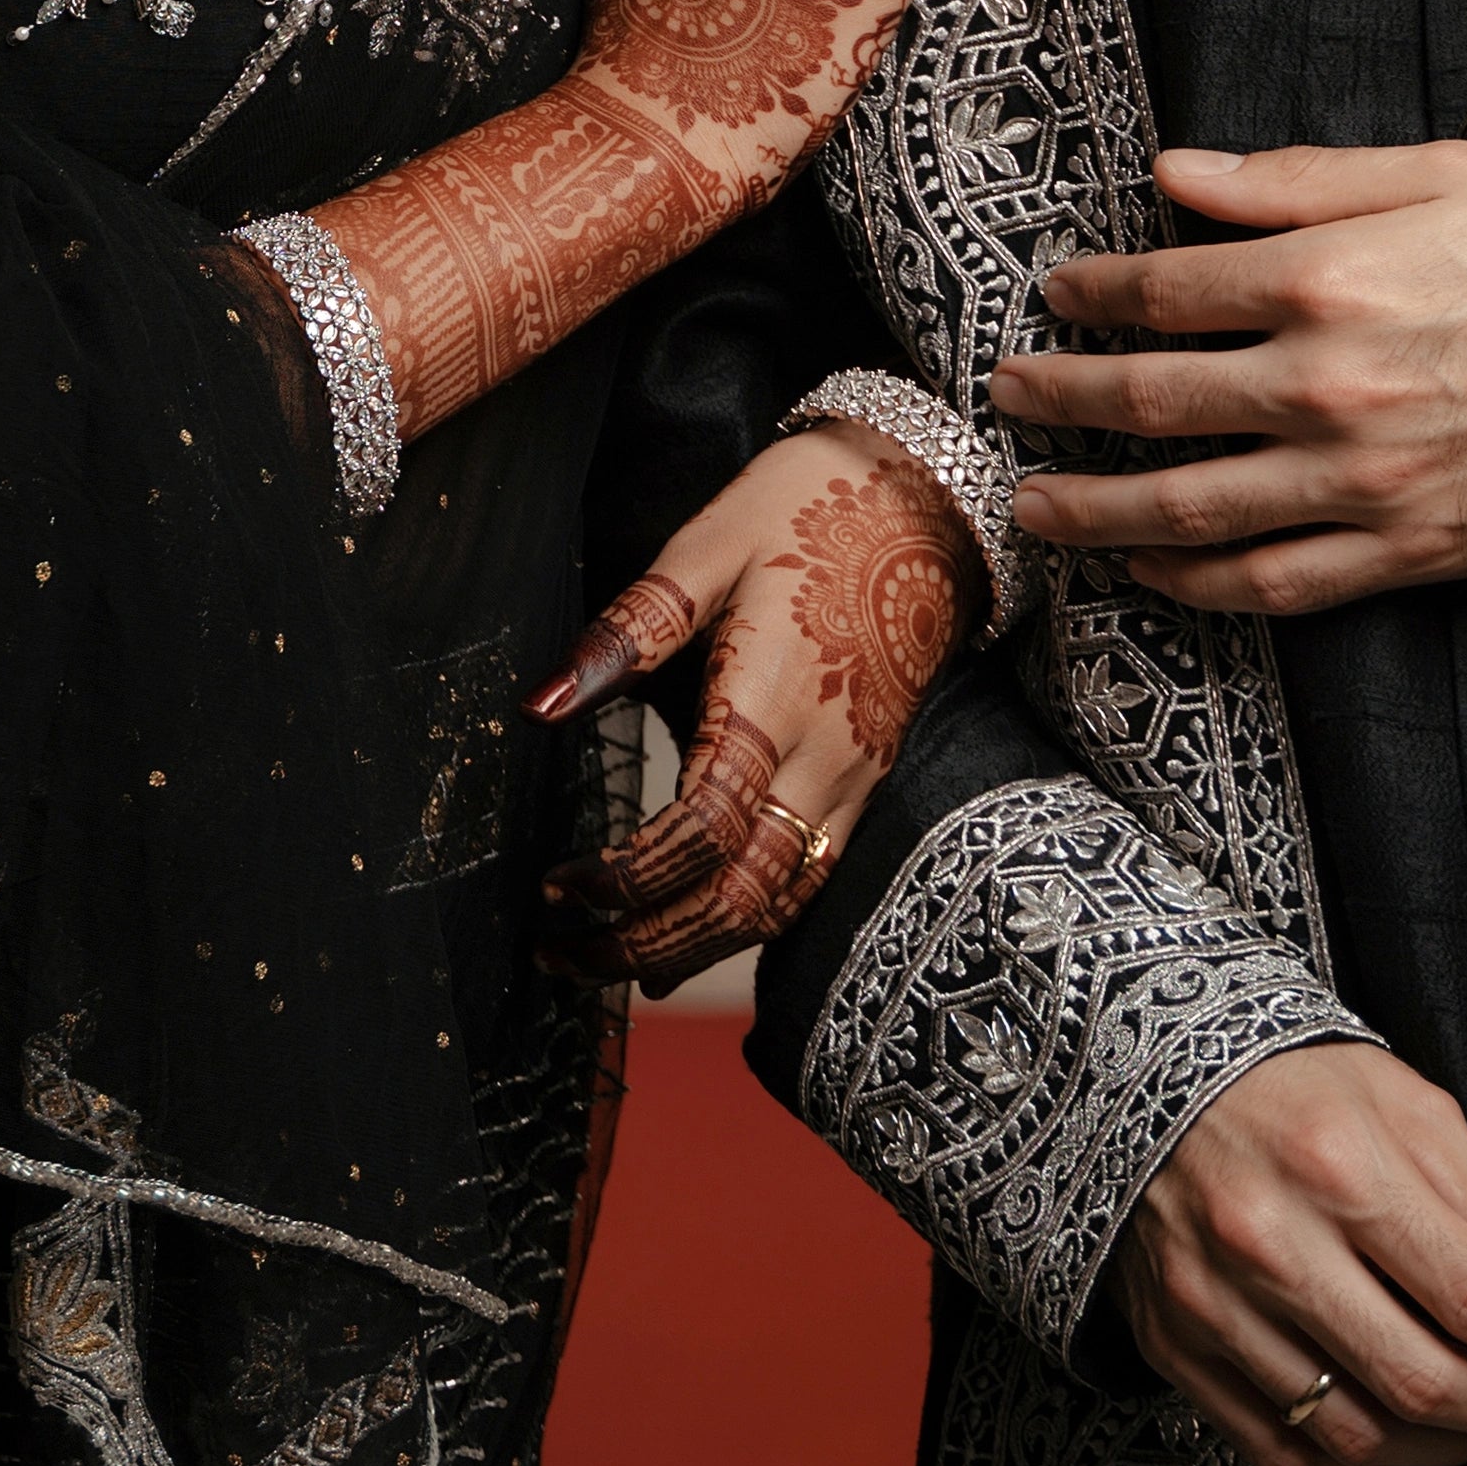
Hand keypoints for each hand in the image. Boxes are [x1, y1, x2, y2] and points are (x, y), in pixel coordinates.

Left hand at [531, 425, 979, 990]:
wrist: (926, 499)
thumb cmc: (806, 510)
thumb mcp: (704, 549)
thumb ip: (628, 633)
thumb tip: (540, 708)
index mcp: (775, 700)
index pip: (702, 831)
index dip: (626, 878)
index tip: (557, 887)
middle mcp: (826, 758)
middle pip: (742, 897)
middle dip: (646, 943)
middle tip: (561, 955)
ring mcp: (857, 777)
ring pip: (780, 904)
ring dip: (694, 948)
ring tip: (611, 966)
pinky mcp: (869, 779)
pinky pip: (810, 877)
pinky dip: (750, 923)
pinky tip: (696, 934)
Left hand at [989, 140, 1466, 616]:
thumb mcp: (1447, 173)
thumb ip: (1298, 181)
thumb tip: (1177, 174)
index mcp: (1334, 277)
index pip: (1166, 288)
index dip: (1093, 293)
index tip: (1056, 295)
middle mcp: (1331, 386)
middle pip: (1150, 402)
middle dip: (1059, 399)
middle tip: (1006, 396)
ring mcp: (1368, 483)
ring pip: (1189, 510)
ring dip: (1093, 507)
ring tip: (1033, 502)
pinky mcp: (1413, 552)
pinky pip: (1274, 585)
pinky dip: (1194, 584)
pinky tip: (1148, 569)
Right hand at [1107, 1044, 1466, 1465]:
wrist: (1145, 1071)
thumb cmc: (1295, 1087)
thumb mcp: (1413, 1112)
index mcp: (1340, 1166)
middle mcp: (1268, 1242)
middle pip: (1425, 1381)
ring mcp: (1211, 1305)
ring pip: (1358, 1432)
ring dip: (1449, 1443)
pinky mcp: (1174, 1347)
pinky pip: (1284, 1453)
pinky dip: (1361, 1460)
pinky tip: (1394, 1424)